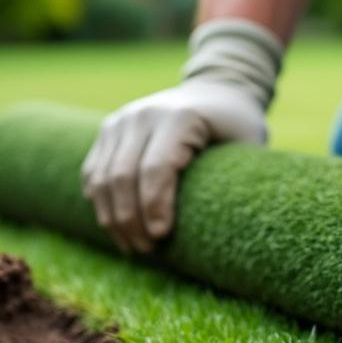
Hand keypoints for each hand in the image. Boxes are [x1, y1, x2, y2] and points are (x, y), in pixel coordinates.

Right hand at [82, 19, 282, 252]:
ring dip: (112, 217)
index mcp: (179, 117)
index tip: (160, 236)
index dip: (154, 206)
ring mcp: (121, 120)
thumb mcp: (248, 145)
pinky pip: (94, 171)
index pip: (156, 168)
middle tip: (146, 250)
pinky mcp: (109, 129)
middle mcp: (143, 114)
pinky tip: (116, 228)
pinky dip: (100, 202)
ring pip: (102, 177)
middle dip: (130, 220)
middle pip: (123, 176)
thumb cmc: (236, 127)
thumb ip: (238, 176)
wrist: (213, 92)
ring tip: (131, 246)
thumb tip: (230, 226)